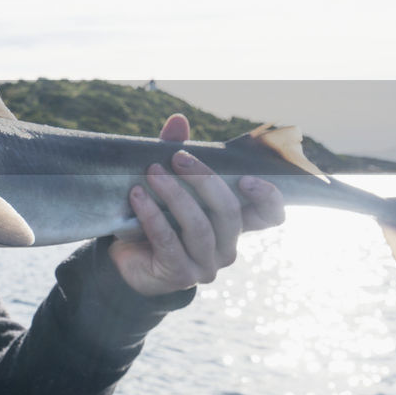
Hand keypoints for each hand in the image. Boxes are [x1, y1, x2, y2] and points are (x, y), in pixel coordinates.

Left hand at [109, 114, 284, 296]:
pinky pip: (169, 242)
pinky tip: (137, 196)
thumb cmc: (154, 217)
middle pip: (229, 212)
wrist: (124, 258)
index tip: (247, 177)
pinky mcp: (180, 275)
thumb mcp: (168, 184)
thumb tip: (178, 119)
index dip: (269, 197)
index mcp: (232, 225)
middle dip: (203, 180)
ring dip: (174, 194)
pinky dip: (151, 216)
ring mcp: (206, 265)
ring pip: (198, 226)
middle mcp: (226, 247)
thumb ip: (177, 153)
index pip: (270, 216)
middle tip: (176, 157)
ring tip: (151, 173)